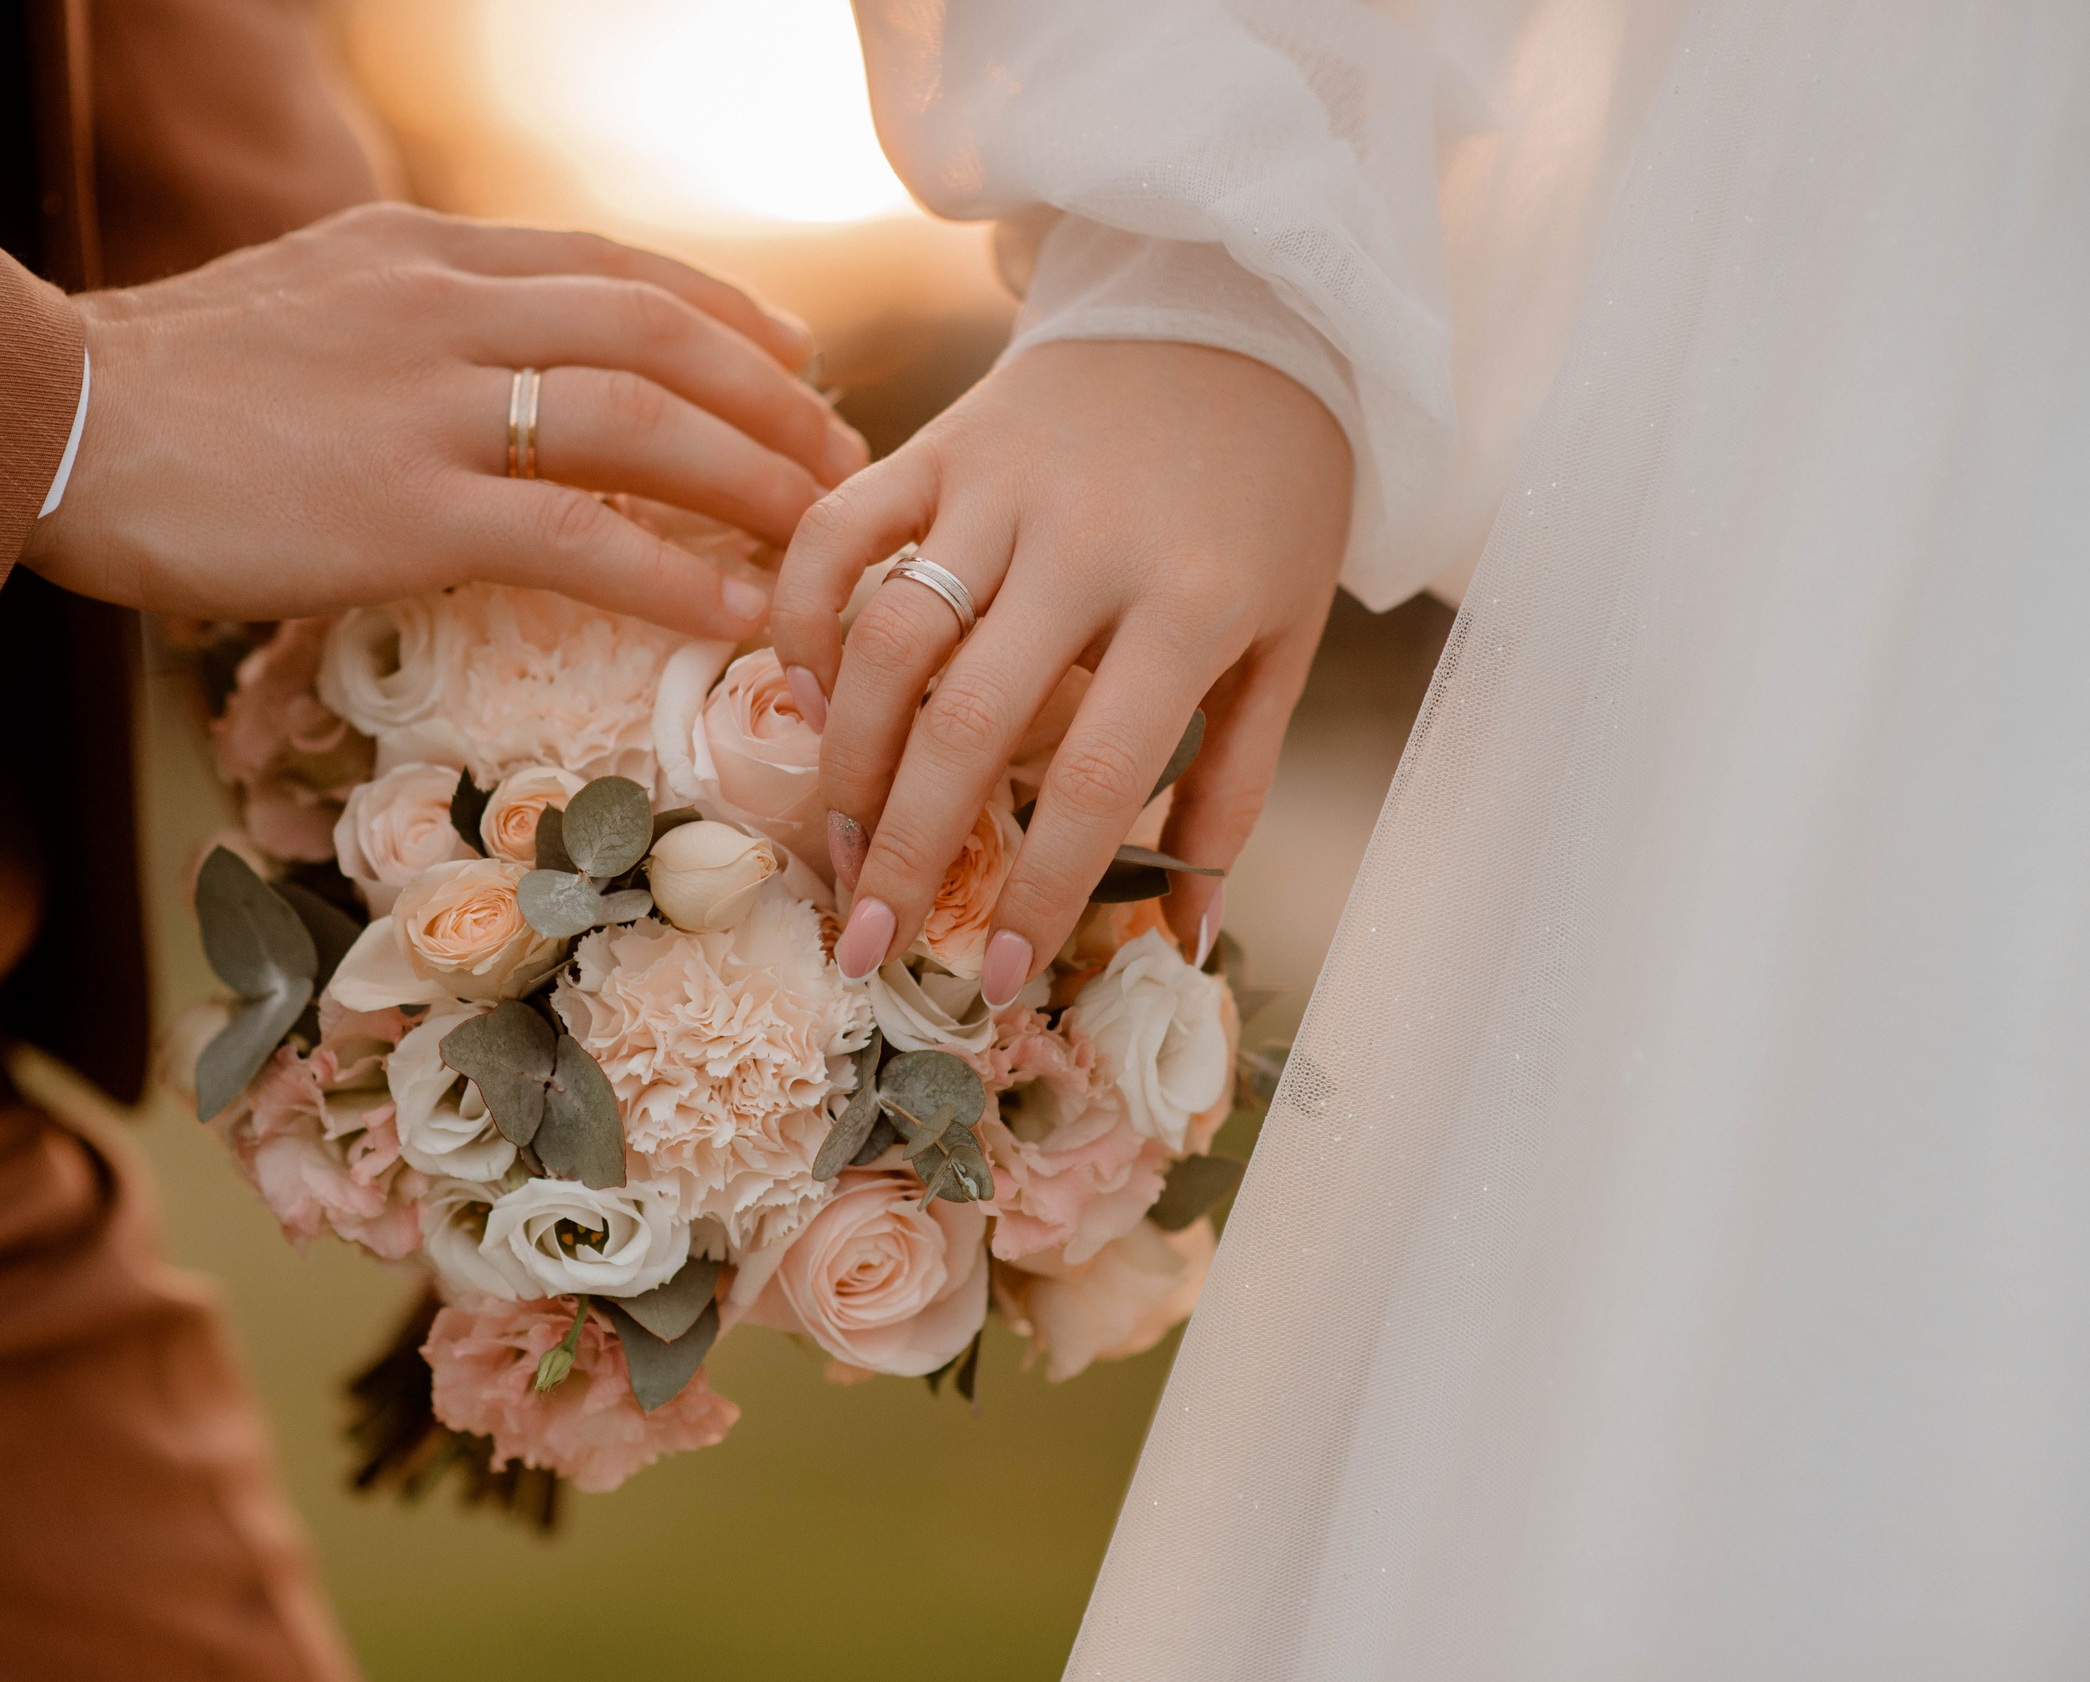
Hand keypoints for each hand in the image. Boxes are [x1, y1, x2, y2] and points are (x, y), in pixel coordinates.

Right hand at [22, 202, 869, 637]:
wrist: (53, 421)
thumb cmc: (168, 383)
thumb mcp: (309, 298)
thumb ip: (414, 312)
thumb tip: (497, 353)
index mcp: (427, 253)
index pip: (617, 268)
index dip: (725, 316)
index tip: (789, 361)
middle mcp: (447, 307)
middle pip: (663, 335)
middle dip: (773, 399)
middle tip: (838, 458)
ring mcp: (431, 405)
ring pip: (646, 423)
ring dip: (754, 479)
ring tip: (818, 535)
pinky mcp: (407, 509)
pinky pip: (581, 539)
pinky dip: (676, 575)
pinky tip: (738, 613)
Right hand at [769, 340, 1349, 1001]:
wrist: (1245, 311)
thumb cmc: (1271, 501)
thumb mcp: (1284, 642)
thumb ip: (1231, 787)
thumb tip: (1184, 935)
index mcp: (1191, 602)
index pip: (1095, 777)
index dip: (1037, 891)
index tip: (992, 979)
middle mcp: (1087, 544)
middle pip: (966, 721)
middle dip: (909, 852)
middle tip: (869, 943)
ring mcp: (1001, 485)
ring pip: (888, 635)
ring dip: (849, 757)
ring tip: (843, 842)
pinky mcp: (940, 442)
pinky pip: (838, 529)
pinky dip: (806, 616)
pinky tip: (814, 698)